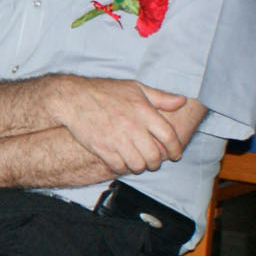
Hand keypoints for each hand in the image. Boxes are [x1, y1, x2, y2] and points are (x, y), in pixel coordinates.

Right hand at [51, 76, 187, 174]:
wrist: (73, 99)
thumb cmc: (104, 91)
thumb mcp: (134, 87)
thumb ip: (160, 97)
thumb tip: (182, 101)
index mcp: (144, 111)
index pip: (169, 136)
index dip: (175, 148)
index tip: (175, 154)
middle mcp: (132, 127)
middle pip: (154, 155)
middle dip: (157, 163)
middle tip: (154, 163)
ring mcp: (116, 139)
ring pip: (138, 165)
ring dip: (140, 167)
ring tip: (139, 164)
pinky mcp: (102, 148)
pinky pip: (119, 167)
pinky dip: (123, 168)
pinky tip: (122, 162)